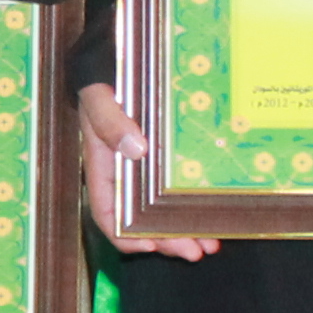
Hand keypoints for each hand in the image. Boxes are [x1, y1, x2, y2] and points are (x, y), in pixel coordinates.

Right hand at [79, 84, 217, 258]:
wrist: (117, 60)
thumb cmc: (104, 82)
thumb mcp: (99, 99)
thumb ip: (110, 122)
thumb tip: (134, 147)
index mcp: (102, 168)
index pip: (108, 214)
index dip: (126, 236)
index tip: (149, 244)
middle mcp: (125, 176)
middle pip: (142, 222)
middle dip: (168, 241)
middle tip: (195, 252)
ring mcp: (147, 171)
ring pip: (163, 213)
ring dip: (185, 231)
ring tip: (211, 243)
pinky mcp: (167, 161)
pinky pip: (178, 192)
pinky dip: (194, 206)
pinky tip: (214, 213)